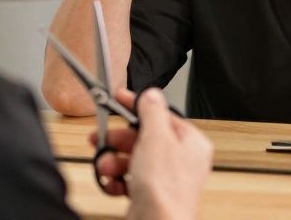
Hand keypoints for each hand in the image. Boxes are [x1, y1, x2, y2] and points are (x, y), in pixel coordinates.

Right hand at [90, 89, 212, 218]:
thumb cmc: (165, 190)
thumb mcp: (156, 138)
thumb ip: (152, 111)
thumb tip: (151, 94)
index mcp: (190, 142)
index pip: (161, 115)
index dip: (136, 106)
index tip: (118, 97)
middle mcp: (180, 161)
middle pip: (142, 138)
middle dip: (117, 140)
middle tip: (100, 137)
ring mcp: (164, 180)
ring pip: (132, 159)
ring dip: (113, 161)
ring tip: (105, 167)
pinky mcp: (149, 196)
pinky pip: (128, 180)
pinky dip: (116, 181)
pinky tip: (112, 184)